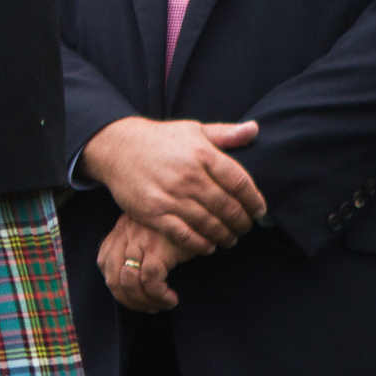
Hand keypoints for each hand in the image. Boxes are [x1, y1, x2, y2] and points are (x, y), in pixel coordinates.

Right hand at [81, 116, 264, 255]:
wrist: (116, 147)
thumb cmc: (160, 139)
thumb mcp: (193, 129)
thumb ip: (225, 133)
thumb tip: (254, 129)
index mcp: (202, 154)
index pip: (240, 183)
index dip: (254, 201)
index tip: (259, 210)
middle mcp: (188, 176)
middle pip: (228, 208)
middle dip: (242, 222)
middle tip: (245, 227)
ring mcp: (170, 196)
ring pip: (209, 225)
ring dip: (224, 236)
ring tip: (229, 238)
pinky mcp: (153, 212)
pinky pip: (184, 235)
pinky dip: (200, 244)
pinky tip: (207, 245)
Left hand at [99, 213, 187, 311]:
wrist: (203, 214)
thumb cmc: (181, 225)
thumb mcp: (153, 230)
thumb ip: (139, 245)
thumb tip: (134, 278)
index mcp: (121, 230)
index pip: (104, 263)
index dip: (116, 286)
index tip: (133, 297)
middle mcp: (126, 234)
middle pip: (113, 277)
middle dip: (128, 300)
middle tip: (148, 308)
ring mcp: (140, 241)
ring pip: (129, 281)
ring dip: (144, 302)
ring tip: (161, 305)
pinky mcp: (158, 249)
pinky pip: (150, 280)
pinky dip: (158, 296)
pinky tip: (171, 299)